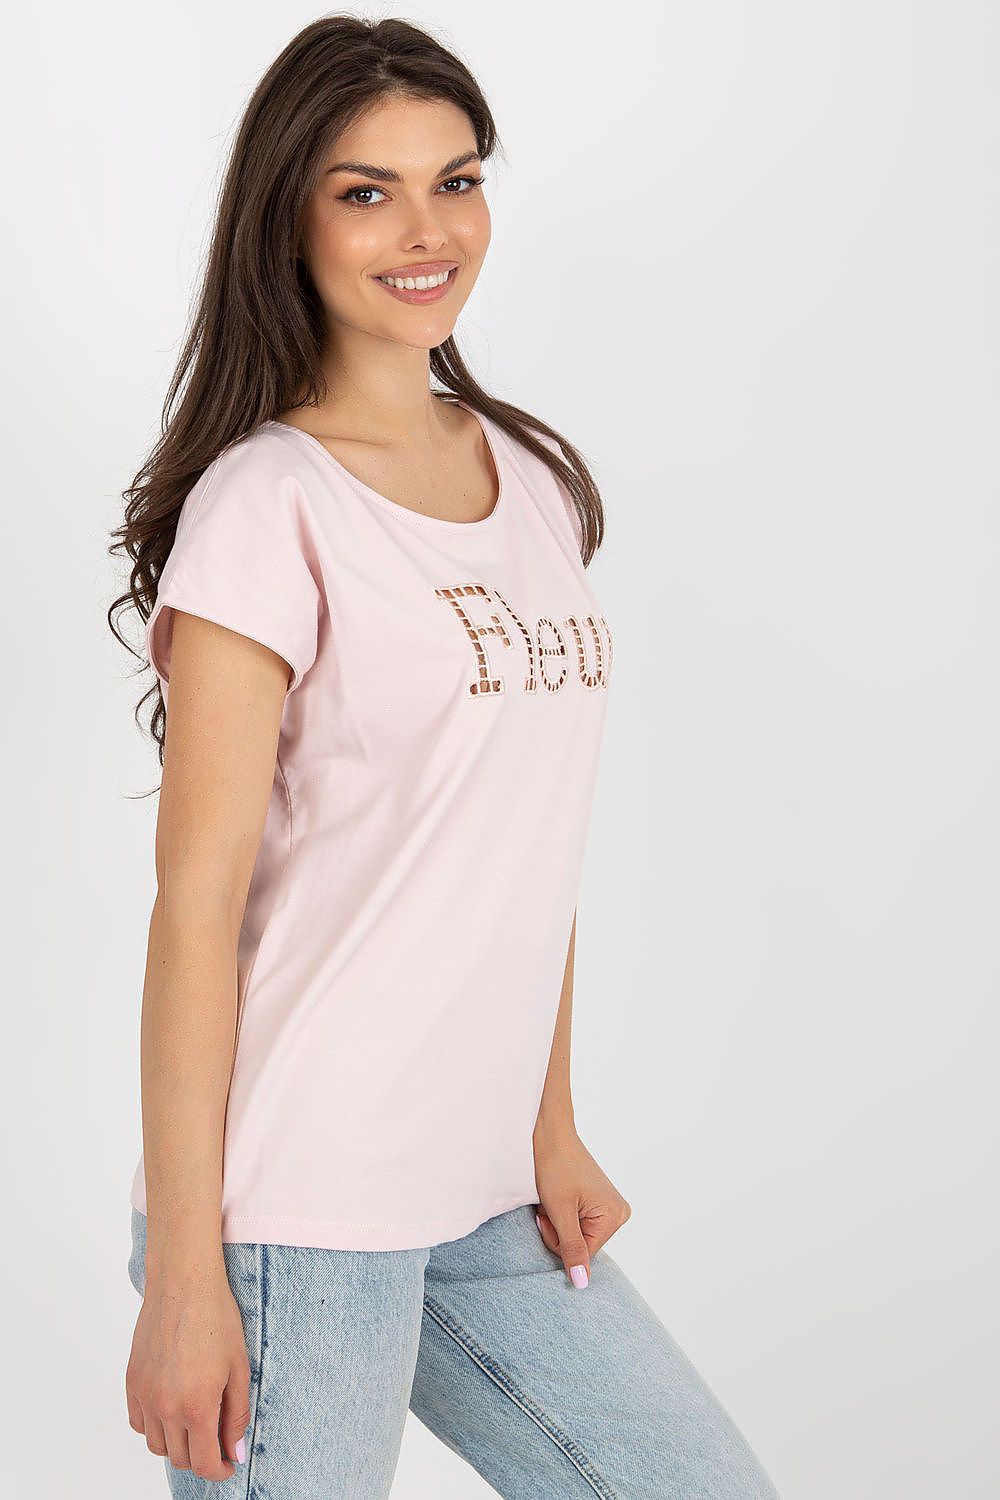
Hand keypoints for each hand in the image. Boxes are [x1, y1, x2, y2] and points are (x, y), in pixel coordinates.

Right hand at [125, 1269, 250, 1480]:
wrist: (184, 1283)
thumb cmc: (217, 1318)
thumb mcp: (239, 1368)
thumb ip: (236, 1416)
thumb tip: (234, 1452)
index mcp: (196, 1405)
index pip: (204, 1462)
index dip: (219, 1470)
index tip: (228, 1465)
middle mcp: (165, 1406)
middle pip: (180, 1457)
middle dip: (201, 1457)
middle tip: (217, 1441)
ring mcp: (145, 1395)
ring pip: (157, 1444)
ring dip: (177, 1444)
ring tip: (195, 1423)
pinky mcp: (132, 1381)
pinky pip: (139, 1423)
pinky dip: (154, 1426)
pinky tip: (172, 1408)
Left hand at [532, 1124, 631, 1287]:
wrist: (551, 1134)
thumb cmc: (555, 1167)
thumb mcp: (560, 1212)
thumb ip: (572, 1249)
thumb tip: (582, 1284)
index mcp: (614, 1216)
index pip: (582, 1254)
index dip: (558, 1241)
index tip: (548, 1216)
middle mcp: (619, 1213)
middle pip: (582, 1246)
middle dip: (559, 1232)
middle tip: (550, 1206)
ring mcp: (610, 1207)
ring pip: (578, 1236)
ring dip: (560, 1223)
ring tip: (555, 1199)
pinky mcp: (600, 1202)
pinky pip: (579, 1223)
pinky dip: (564, 1215)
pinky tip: (560, 1197)